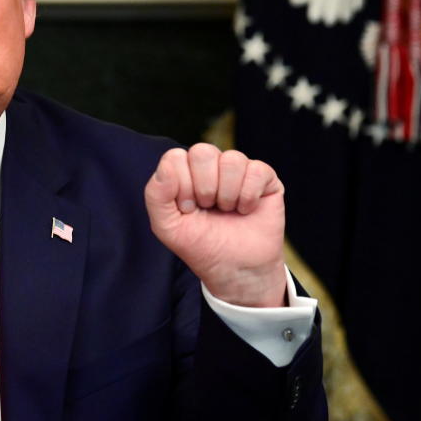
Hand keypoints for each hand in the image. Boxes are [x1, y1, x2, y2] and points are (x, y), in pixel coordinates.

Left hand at [144, 143, 286, 307]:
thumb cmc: (200, 245)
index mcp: (184, 171)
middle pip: (202, 151)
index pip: (176, 157)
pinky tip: (245, 210)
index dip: (181, 185)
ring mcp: (238, 169)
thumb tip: (166, 166)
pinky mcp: (264, 177)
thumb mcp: (167, 226)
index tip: (187, 209)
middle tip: (207, 208)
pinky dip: (248, 197)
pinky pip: (256, 170)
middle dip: (204, 187)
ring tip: (227, 210)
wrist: (235, 269)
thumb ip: (156, 195)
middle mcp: (210, 165)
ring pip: (231, 159)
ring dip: (227, 194)